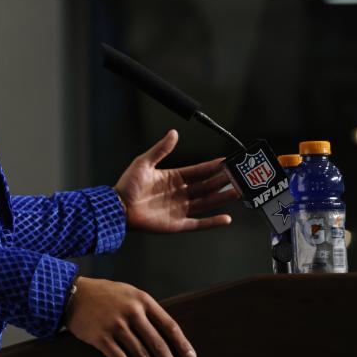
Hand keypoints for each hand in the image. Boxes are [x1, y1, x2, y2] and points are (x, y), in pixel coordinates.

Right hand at [65, 276, 195, 356]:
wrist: (73, 293)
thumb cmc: (104, 294)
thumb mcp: (129, 293)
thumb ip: (145, 309)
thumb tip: (165, 333)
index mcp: (142, 300)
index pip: (169, 324)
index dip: (182, 344)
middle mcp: (131, 312)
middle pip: (157, 344)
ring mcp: (115, 325)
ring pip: (141, 355)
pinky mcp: (101, 338)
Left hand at [114, 129, 235, 232]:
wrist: (117, 208)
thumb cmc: (127, 185)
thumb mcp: (144, 162)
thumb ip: (161, 149)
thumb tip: (174, 132)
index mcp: (174, 177)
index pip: (199, 171)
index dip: (213, 166)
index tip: (227, 161)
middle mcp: (180, 193)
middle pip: (207, 186)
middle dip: (223, 180)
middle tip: (239, 175)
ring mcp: (180, 209)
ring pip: (207, 202)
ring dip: (223, 198)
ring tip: (239, 192)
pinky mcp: (178, 224)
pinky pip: (199, 223)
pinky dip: (213, 222)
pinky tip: (226, 218)